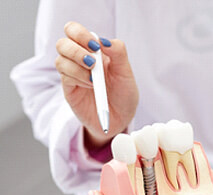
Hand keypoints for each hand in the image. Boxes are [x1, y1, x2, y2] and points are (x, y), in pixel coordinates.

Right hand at [55, 21, 138, 147]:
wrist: (120, 119)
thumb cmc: (124, 95)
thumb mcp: (126, 73)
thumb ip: (118, 53)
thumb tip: (103, 40)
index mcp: (93, 50)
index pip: (74, 31)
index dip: (80, 34)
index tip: (96, 47)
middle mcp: (79, 60)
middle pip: (62, 43)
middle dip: (76, 50)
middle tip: (92, 62)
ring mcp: (72, 74)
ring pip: (60, 60)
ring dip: (77, 66)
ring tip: (94, 78)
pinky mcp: (69, 89)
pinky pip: (64, 77)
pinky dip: (78, 78)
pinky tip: (91, 85)